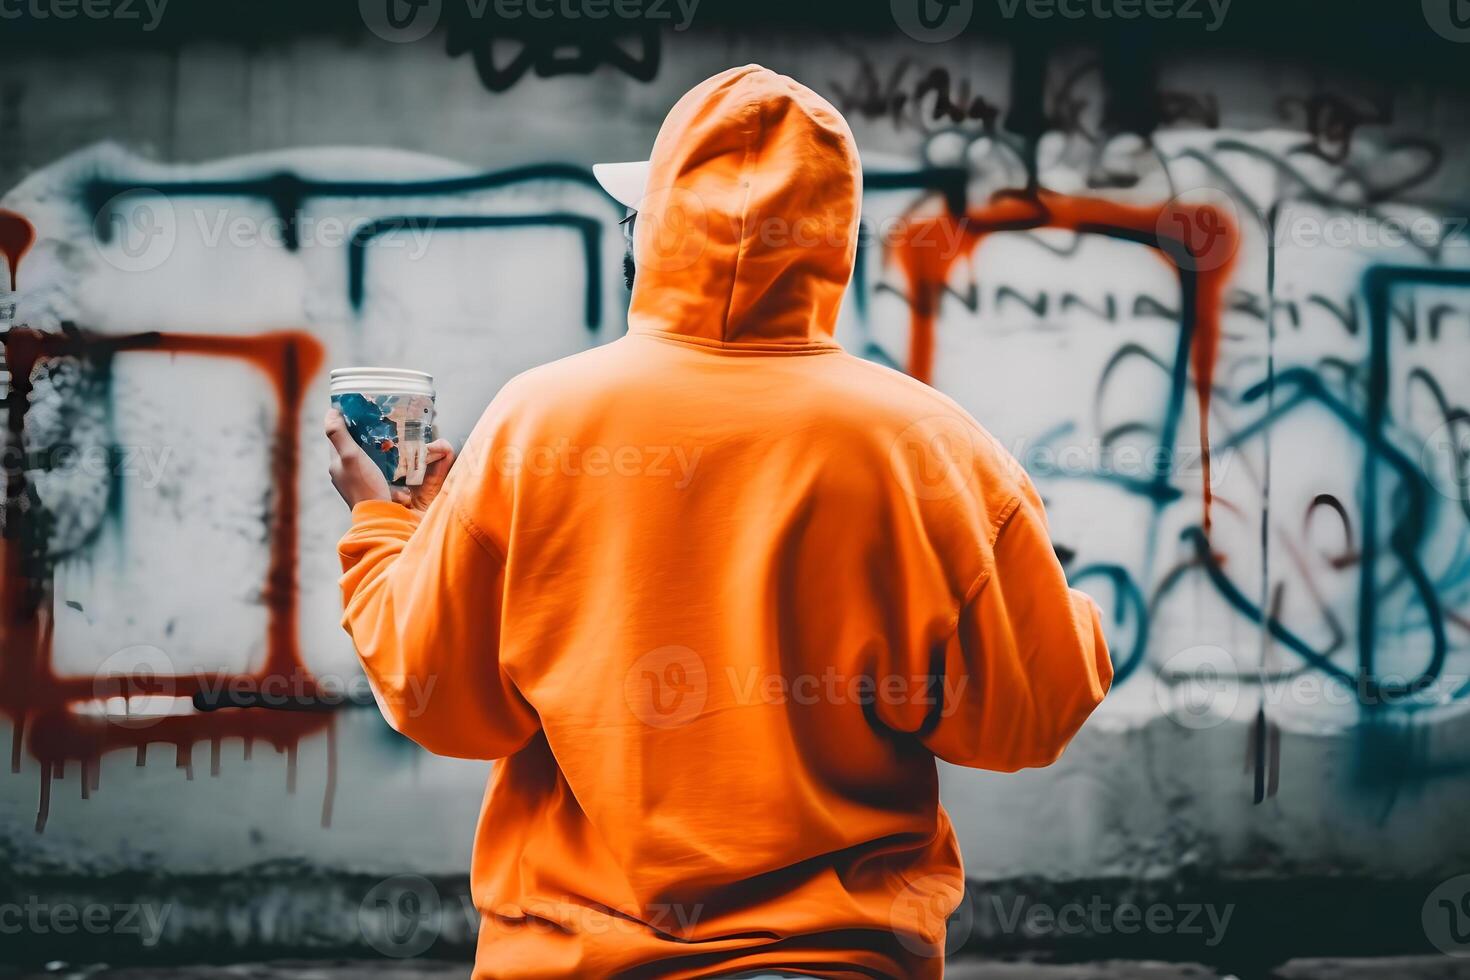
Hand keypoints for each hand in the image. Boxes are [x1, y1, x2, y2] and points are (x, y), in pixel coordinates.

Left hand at [325, 409, 455, 512]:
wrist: (380, 516)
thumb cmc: (365, 485)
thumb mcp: (351, 456)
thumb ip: (339, 435)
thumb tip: (330, 412)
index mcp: (335, 464)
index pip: (337, 437)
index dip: (345, 422)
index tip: (360, 409)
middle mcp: (344, 473)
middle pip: (352, 447)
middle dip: (364, 435)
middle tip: (380, 423)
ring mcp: (358, 482)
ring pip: (366, 459)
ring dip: (376, 449)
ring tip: (390, 439)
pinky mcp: (372, 490)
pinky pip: (377, 471)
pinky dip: (384, 464)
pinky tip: (396, 461)